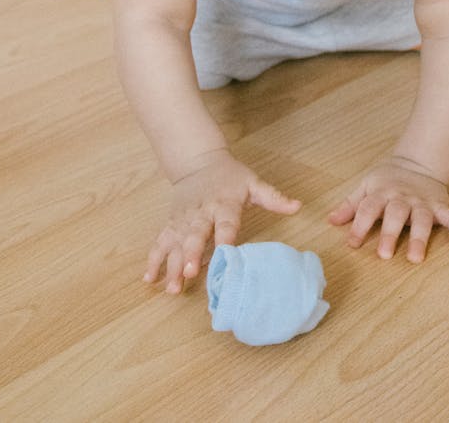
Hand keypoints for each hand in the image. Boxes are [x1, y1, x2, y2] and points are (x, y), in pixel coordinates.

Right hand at [144, 148, 300, 292]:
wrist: (198, 161)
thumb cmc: (230, 177)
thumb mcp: (253, 183)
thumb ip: (273, 197)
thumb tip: (298, 206)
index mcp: (224, 204)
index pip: (226, 222)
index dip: (225, 239)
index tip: (224, 255)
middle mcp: (202, 213)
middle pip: (195, 234)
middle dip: (191, 254)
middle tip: (189, 273)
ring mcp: (183, 219)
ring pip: (175, 242)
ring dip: (172, 264)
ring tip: (171, 287)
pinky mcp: (171, 223)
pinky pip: (160, 241)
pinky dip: (153, 259)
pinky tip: (149, 279)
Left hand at [328, 156, 448, 263]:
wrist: (418, 161)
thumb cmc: (387, 179)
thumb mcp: (366, 186)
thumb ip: (351, 205)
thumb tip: (330, 220)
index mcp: (382, 192)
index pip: (368, 208)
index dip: (359, 225)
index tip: (352, 243)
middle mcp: (402, 198)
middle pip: (396, 214)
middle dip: (390, 233)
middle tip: (384, 255)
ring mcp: (422, 202)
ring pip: (422, 218)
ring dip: (419, 237)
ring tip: (416, 258)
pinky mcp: (440, 205)